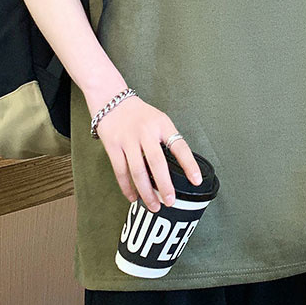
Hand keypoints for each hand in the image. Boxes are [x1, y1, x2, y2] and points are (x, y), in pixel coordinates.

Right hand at [89, 95, 203, 212]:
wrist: (110, 98)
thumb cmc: (138, 113)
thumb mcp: (158, 119)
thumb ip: (167, 139)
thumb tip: (179, 168)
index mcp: (161, 124)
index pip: (179, 146)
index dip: (189, 164)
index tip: (195, 180)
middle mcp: (145, 131)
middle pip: (157, 163)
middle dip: (164, 185)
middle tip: (170, 201)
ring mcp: (128, 139)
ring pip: (138, 171)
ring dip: (146, 192)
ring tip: (154, 206)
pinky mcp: (112, 146)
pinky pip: (120, 171)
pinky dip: (127, 187)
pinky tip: (133, 197)